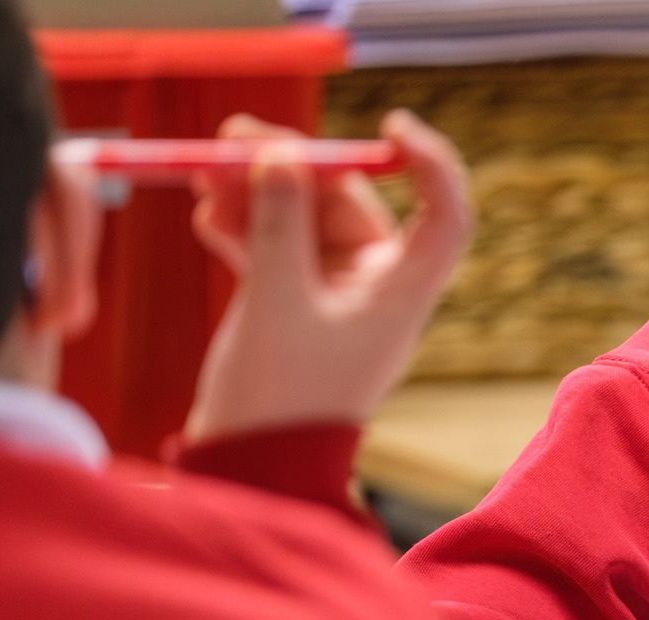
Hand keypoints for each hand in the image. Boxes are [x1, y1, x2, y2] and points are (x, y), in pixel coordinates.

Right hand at [182, 109, 473, 444]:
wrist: (251, 464)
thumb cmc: (279, 397)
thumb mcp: (276, 301)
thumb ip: (278, 225)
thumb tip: (281, 155)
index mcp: (402, 291)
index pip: (444, 216)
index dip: (431, 164)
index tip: (392, 125)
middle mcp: (379, 289)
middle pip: (350, 202)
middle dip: (293, 166)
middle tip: (231, 137)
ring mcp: (337, 295)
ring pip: (305, 219)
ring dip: (257, 193)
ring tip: (204, 177)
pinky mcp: (297, 303)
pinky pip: (278, 246)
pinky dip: (246, 226)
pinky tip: (208, 218)